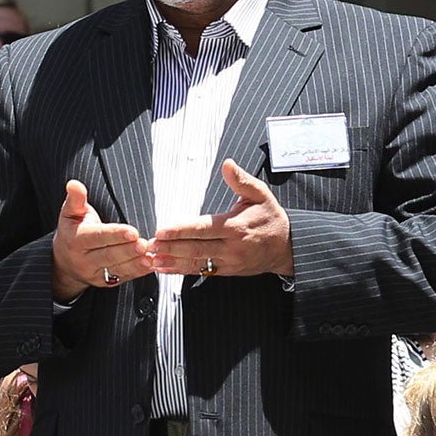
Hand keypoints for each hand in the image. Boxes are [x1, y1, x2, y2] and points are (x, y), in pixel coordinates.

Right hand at [49, 179, 148, 300]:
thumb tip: (74, 184)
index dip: (115, 235)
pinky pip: (123, 277)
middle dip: (128, 250)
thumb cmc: (72, 230)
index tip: (132, 232)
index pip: (97, 237)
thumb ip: (76, 199)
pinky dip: (138, 272)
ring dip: (136, 263)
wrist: (64, 261)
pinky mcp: (105, 282)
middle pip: (109, 255)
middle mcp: (84, 259)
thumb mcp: (70, 213)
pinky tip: (151, 265)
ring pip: (117, 268)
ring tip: (151, 256)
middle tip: (145, 244)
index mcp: (76, 240)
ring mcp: (94, 273)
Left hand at [151, 159, 293, 278]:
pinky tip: (166, 268)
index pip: (204, 228)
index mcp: (236, 226)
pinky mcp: (226, 271)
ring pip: (196, 263)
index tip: (162, 230)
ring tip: (152, 259)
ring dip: (172, 262)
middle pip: (196, 248)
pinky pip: (201, 271)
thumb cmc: (270, 218)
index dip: (182, 230)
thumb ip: (241, 180)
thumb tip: (228, 164)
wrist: (286, 247)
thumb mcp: (261, 194)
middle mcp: (231, 246)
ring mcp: (228, 262)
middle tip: (149, 245)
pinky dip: (181, 270)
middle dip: (171, 247)